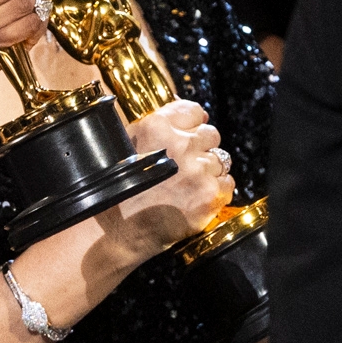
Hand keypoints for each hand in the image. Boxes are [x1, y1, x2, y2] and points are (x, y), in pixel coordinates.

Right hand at [99, 99, 233, 259]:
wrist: (114, 231)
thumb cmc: (115, 190)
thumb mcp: (127, 145)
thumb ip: (159, 127)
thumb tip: (196, 115)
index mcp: (157, 126)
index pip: (194, 111)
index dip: (192, 125)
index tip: (189, 135)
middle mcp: (180, 144)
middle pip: (211, 135)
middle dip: (201, 149)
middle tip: (184, 168)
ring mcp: (196, 170)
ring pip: (220, 161)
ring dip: (208, 172)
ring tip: (186, 187)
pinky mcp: (208, 195)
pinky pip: (227, 184)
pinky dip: (216, 192)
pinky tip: (195, 199)